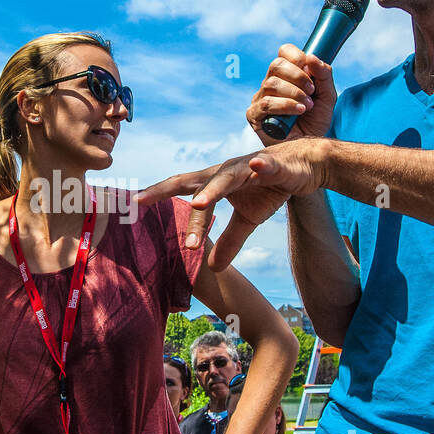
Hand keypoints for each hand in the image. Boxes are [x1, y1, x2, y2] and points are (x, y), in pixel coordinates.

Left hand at [136, 143, 323, 268]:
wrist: (305, 165)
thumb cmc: (270, 188)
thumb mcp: (249, 220)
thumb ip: (229, 241)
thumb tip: (212, 268)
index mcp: (214, 183)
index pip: (179, 192)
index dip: (155, 197)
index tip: (128, 208)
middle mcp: (224, 172)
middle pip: (190, 182)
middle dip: (163, 191)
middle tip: (138, 202)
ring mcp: (247, 166)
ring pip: (225, 179)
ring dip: (211, 191)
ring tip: (197, 204)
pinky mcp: (274, 165)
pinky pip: (266, 166)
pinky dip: (262, 167)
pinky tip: (257, 166)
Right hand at [250, 45, 336, 145]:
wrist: (310, 146)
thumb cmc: (315, 121)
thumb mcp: (327, 96)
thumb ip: (323, 75)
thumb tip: (312, 57)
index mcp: (286, 75)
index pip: (284, 53)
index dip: (296, 56)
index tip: (310, 69)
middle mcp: (270, 84)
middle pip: (276, 65)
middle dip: (297, 76)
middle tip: (312, 90)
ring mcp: (259, 99)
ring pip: (271, 83)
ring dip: (294, 93)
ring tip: (307, 106)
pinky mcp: (254, 115)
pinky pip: (266, 103)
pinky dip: (285, 105)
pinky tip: (298, 111)